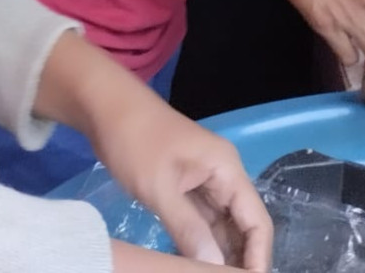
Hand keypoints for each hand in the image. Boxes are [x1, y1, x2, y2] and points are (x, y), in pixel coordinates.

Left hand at [37, 34, 269, 269]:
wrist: (106, 108)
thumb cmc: (135, 141)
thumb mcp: (159, 187)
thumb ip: (189, 228)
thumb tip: (215, 267)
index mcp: (226, 169)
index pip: (256, 221)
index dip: (258, 257)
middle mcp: (222, 176)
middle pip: (243, 226)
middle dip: (241, 259)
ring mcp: (204, 182)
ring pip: (223, 227)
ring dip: (220, 255)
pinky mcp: (185, 188)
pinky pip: (202, 223)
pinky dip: (202, 245)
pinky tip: (195, 266)